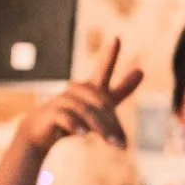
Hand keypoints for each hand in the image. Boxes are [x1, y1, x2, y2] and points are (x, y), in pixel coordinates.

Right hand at [14, 37, 141, 152]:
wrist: (42, 130)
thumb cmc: (75, 115)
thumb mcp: (101, 105)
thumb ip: (120, 90)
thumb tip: (141, 70)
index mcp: (91, 88)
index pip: (103, 70)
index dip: (109, 55)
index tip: (116, 39)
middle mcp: (77, 91)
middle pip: (100, 102)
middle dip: (113, 124)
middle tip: (123, 145)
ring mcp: (62, 100)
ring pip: (86, 111)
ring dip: (100, 128)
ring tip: (112, 144)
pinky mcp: (51, 112)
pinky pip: (65, 116)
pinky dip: (75, 125)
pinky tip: (83, 134)